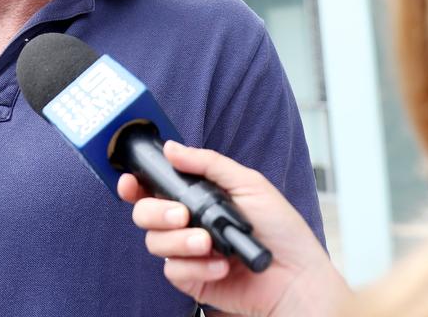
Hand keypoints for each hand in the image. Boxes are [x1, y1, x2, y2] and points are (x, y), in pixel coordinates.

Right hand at [117, 141, 348, 316]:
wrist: (296, 277)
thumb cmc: (281, 230)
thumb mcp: (248, 184)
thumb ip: (207, 164)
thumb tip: (172, 148)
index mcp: (198, 197)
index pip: (155, 188)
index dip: (135, 184)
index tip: (131, 182)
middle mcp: (188, 223)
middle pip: (145, 214)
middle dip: (157, 213)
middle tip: (182, 215)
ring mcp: (188, 251)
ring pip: (155, 242)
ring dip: (180, 241)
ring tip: (208, 243)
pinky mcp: (192, 279)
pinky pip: (173, 270)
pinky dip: (197, 267)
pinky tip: (221, 266)